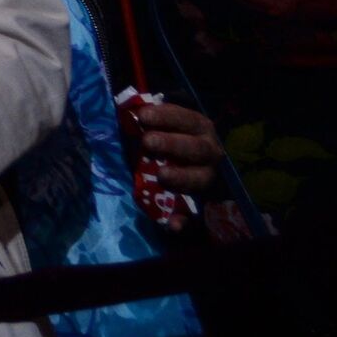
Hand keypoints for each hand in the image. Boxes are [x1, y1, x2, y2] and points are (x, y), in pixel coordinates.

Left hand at [131, 102, 222, 230]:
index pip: (186, 118)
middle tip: (147, 142)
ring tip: (162, 175)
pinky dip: (182, 221)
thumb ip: (149, 120)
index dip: (165, 116)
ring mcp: (206, 178)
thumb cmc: (170, 135)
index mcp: (200, 127)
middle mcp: (209, 152)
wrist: (192, 159)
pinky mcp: (198, 202)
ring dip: (181, 177)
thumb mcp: (164, 124)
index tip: (142, 116)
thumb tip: (127, 111)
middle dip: (171, 144)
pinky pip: (193, 214)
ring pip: (199, 179)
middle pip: (195, 148)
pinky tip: (172, 225)